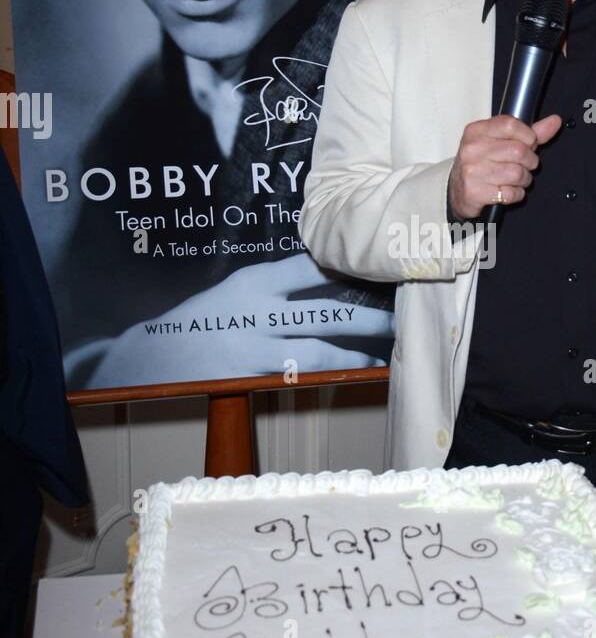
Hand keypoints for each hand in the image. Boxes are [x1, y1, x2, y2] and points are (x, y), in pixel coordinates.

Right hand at [77, 256, 394, 386]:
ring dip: (357, 345)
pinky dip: (331, 369)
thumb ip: (276, 282)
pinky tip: (355, 369)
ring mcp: (257, 347)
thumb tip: (325, 269)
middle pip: (324, 308)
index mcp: (252, 282)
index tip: (377, 261)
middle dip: (366, 309)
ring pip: (319, 344)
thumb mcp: (233, 288)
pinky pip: (302, 371)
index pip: (307, 267)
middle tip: (400, 305)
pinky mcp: (255, 375)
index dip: (345, 265)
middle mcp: (257, 312)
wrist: (153, 356)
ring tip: (387, 343)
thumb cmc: (200, 319)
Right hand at [447, 113, 561, 220]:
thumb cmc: (481, 163)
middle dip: (530, 161)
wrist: (457, 189)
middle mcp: (472, 149)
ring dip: (524, 179)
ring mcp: (472, 171)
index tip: (528, 144)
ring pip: (517, 173)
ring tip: (515, 179)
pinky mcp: (474, 192)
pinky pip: (510, 193)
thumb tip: (555, 121)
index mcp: (477, 131)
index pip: (511, 125)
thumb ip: (529, 132)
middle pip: (519, 151)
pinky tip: (507, 190)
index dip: (528, 136)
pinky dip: (515, 194)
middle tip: (524, 165)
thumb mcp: (500, 142)